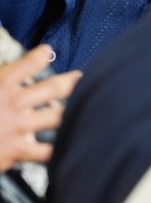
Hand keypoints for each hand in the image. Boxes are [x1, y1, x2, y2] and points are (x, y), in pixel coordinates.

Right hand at [0, 45, 81, 170]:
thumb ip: (2, 79)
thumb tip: (12, 73)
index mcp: (0, 84)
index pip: (26, 64)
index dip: (39, 56)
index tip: (48, 51)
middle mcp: (12, 102)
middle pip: (53, 88)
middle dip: (71, 82)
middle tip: (81, 77)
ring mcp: (18, 125)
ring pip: (58, 116)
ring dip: (75, 112)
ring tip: (89, 108)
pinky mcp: (18, 149)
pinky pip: (48, 151)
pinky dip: (63, 150)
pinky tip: (75, 148)